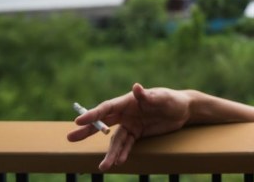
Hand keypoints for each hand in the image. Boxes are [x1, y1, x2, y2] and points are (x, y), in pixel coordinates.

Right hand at [67, 83, 191, 170]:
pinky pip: (126, 145)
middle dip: (87, 131)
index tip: (78, 121)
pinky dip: (122, 153)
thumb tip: (136, 87)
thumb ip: (148, 95)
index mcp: (129, 100)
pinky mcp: (137, 133)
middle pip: (103, 122)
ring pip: (115, 139)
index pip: (107, 107)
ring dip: (110, 152)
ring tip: (103, 166)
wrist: (184, 111)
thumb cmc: (172, 100)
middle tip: (70, 138)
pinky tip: (118, 162)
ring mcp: (131, 124)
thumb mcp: (162, 98)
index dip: (93, 114)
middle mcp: (126, 112)